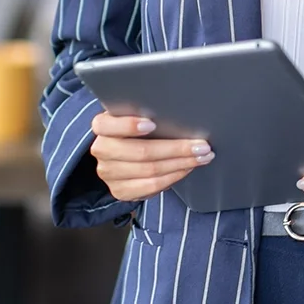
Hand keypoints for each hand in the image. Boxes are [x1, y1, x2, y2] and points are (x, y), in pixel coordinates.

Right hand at [89, 112, 213, 202]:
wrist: (120, 155)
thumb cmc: (135, 129)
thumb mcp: (134, 115)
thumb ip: (146, 113)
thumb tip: (179, 113)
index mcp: (102, 126)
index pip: (108, 125)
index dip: (129, 125)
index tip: (153, 123)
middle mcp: (102, 150)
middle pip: (141, 152)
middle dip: (176, 148)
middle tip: (201, 145)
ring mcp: (109, 173)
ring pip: (150, 171)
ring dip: (181, 164)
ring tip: (201, 156)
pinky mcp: (120, 190)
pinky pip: (151, 186)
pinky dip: (174, 177)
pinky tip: (187, 168)